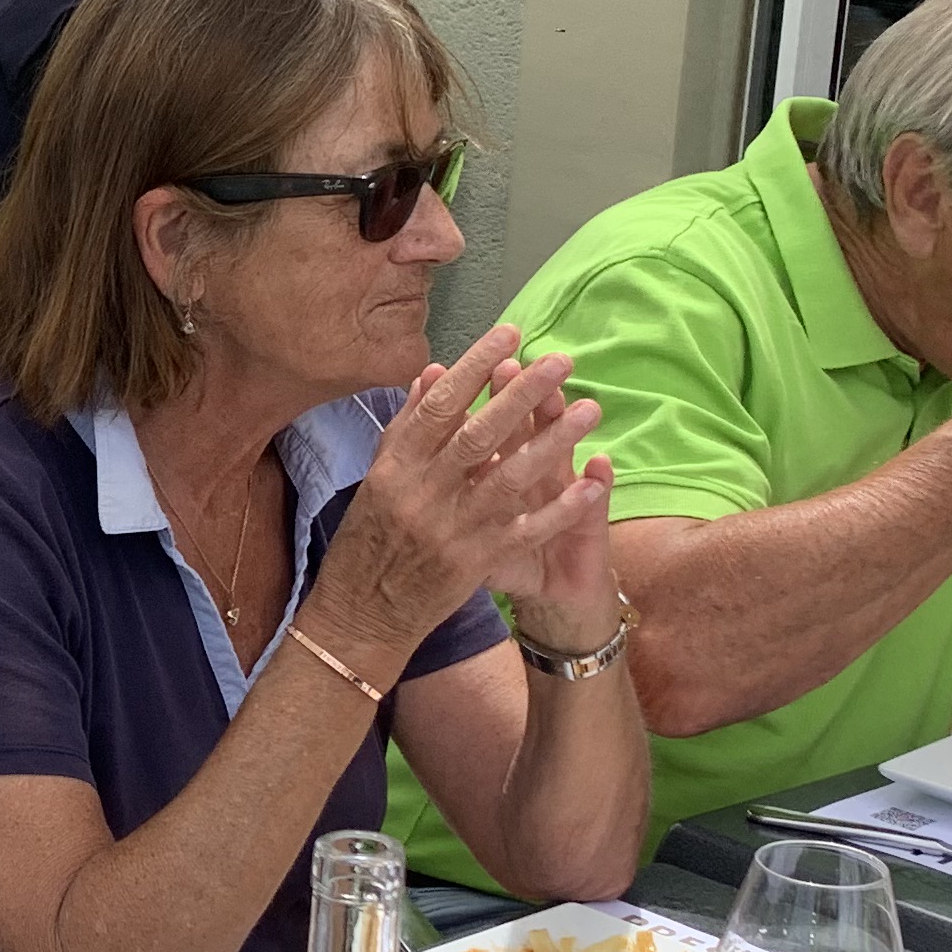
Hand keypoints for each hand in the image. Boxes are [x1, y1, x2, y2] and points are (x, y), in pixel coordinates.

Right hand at [310, 326, 604, 655]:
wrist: (359, 615)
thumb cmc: (367, 542)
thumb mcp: (377, 478)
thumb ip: (407, 426)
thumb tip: (434, 373)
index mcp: (395, 466)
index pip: (438, 406)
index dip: (475, 367)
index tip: (510, 335)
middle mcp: (422, 493)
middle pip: (479, 434)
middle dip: (523, 394)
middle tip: (561, 361)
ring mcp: (451, 529)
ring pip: (508, 477)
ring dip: (553, 442)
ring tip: (590, 410)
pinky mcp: (475, 563)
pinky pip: (524, 531)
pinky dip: (559, 509)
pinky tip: (592, 487)